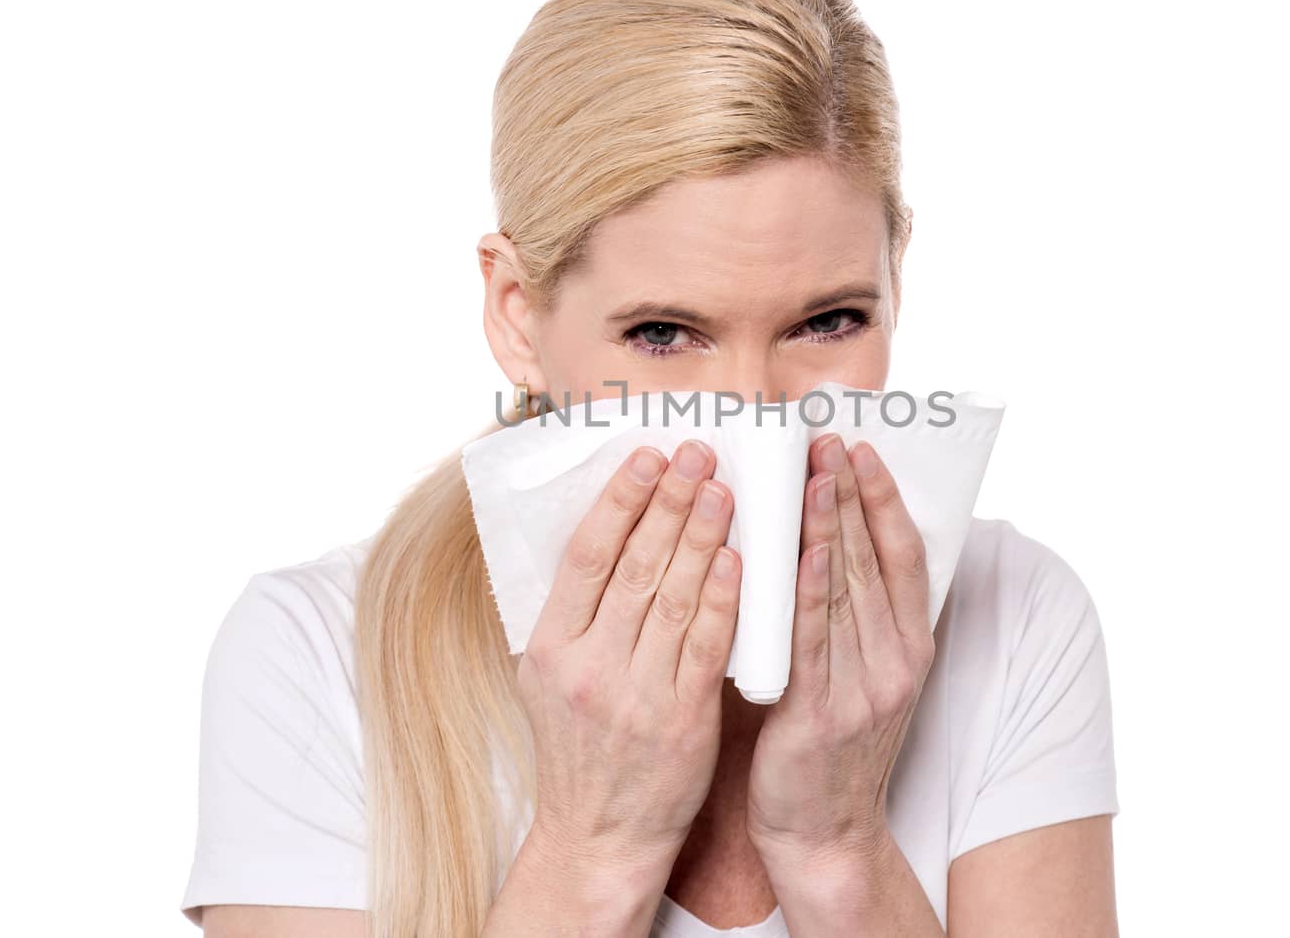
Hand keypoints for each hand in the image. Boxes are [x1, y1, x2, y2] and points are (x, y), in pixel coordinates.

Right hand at [516, 439, 740, 878]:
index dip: (620, 500)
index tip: (648, 456)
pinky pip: (706, 647)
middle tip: (698, 453)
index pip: (587, 556)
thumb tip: (609, 532)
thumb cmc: (580, 750)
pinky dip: (722, 599)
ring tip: (723, 488)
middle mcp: (589, 667)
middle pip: (633, 566)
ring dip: (701, 536)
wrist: (599, 837)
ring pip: (672, 598)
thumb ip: (576, 613)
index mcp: (550, 648)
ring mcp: (636, 694)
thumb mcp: (550, 678)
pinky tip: (739, 559)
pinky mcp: (682, 721)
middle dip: (669, 502)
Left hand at [745, 434, 933, 867]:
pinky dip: (810, 594)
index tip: (863, 449)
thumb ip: (849, 616)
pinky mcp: (823, 716)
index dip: (885, 499)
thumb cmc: (828, 747)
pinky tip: (801, 553)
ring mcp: (864, 689)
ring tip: (814, 473)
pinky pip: (814, 643)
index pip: (904, 556)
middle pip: (875, 561)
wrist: (822, 834)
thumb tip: (822, 540)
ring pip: (847, 591)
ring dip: (830, 528)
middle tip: (829, 439)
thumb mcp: (858, 675)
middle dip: (851, 495)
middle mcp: (896, 662)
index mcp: (909, 648)